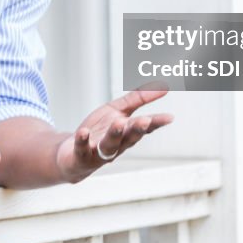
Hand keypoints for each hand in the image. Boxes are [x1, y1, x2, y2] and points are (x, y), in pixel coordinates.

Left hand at [55, 88, 172, 182]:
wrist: (73, 154)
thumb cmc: (99, 131)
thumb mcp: (117, 111)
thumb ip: (137, 99)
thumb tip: (163, 87)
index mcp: (127, 133)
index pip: (144, 128)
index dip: (156, 123)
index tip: (169, 117)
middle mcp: (117, 144)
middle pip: (129, 137)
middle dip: (137, 129)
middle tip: (146, 120)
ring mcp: (99, 152)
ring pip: (109, 145)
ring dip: (114, 135)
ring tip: (118, 123)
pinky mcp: (81, 155)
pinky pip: (82, 148)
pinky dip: (83, 141)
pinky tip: (83, 132)